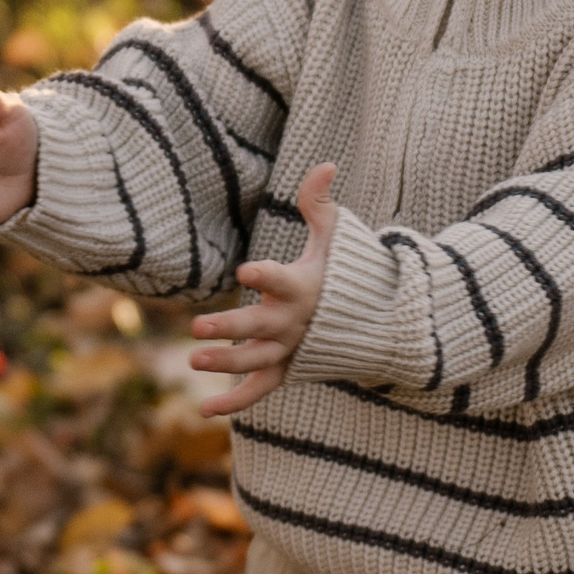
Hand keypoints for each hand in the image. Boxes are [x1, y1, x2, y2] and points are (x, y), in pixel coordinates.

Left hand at [188, 163, 337, 416]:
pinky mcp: (290, 370)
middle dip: (230, 329)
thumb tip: (327, 163)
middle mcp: (296, 321)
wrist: (379, 322)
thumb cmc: (349, 271)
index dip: (265, 275)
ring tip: (194, 360)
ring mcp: (292, 349)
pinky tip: (204, 410)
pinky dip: (236, 403)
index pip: (282, 279)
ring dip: (227, 364)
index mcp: (305, 285)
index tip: (244, 271)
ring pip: (258, 361)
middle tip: (197, 328)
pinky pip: (262, 390)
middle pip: (260, 327)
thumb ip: (319, 202)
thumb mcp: (337, 234)